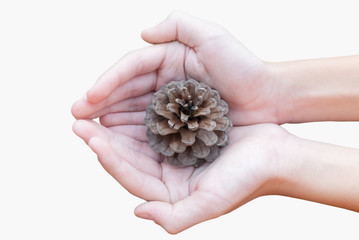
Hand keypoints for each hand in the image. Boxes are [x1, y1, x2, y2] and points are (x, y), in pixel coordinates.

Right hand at [71, 11, 278, 124]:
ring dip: (110, 121)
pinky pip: (151, 128)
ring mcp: (171, 103)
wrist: (268, 96)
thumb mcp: (213, 36)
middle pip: (125, 91)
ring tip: (90, 132)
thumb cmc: (244, 66)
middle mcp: (165, 81)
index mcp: (168, 58)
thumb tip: (143, 34)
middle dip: (100, 104)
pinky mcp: (180, 124)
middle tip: (77, 118)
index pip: (130, 69)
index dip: (107, 83)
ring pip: (133, 111)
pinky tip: (117, 141)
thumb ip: (179, 25)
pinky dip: (132, 134)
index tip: (87, 99)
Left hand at [73, 120, 289, 233]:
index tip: (91, 139)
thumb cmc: (249, 179)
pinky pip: (156, 124)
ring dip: (117, 125)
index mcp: (171, 193)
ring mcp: (176, 154)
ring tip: (96, 109)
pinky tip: (127, 102)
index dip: (110, 158)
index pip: (131, 176)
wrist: (277, 155)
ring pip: (138, 139)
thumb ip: (175, 217)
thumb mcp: (213, 203)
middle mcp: (170, 175)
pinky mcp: (185, 135)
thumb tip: (138, 212)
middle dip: (104, 139)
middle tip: (80, 120)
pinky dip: (141, 114)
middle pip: (129, 157)